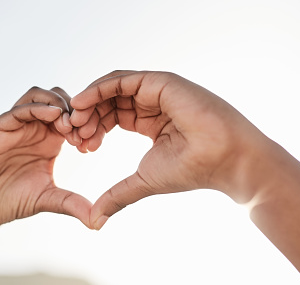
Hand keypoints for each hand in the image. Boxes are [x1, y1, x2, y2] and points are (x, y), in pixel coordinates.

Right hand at [0, 87, 91, 229]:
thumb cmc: (10, 200)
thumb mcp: (47, 199)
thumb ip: (71, 203)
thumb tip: (99, 221)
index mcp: (50, 140)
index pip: (73, 118)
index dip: (86, 125)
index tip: (91, 145)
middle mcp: (34, 128)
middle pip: (60, 100)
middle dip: (75, 111)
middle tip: (82, 132)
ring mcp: (17, 125)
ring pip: (39, 96)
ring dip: (58, 103)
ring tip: (68, 125)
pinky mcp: (0, 127)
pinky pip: (20, 109)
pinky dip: (38, 107)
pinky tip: (53, 116)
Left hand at [70, 70, 266, 228]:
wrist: (226, 161)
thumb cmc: (191, 170)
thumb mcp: (143, 181)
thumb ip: (117, 194)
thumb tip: (95, 219)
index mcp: (147, 120)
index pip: (110, 117)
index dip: (92, 129)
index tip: (80, 146)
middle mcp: (150, 102)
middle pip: (107, 101)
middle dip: (87, 117)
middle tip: (73, 135)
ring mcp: (155, 90)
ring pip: (111, 88)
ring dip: (89, 103)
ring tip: (75, 121)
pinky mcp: (160, 82)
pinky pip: (121, 80)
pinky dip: (98, 89)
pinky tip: (82, 103)